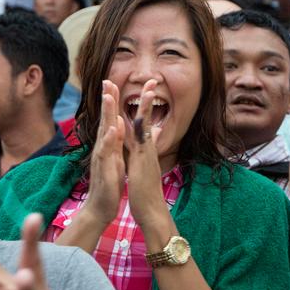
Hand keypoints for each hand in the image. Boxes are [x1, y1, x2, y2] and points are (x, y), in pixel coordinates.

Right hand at [81, 80, 125, 225]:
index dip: (111, 102)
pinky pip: (106, 152)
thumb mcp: (117, 159)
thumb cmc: (109, 184)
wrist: (100, 207)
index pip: (109, 119)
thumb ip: (118, 142)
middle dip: (106, 100)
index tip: (113, 83)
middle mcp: (102, 148)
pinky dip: (110, 140)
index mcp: (108, 145)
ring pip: (103, 132)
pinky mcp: (104, 169)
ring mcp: (101, 157)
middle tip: (108, 80)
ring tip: (108, 97)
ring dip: (106, 114)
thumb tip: (120, 126)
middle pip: (104, 120)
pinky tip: (113, 129)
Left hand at [123, 79, 170, 232]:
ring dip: (146, 107)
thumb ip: (147, 151)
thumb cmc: (146, 190)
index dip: (143, 105)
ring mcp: (147, 154)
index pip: (142, 122)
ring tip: (148, 89)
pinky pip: (141, 143)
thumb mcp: (146, 167)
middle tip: (151, 79)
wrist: (151, 210)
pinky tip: (136, 118)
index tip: (145, 87)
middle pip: (146, 118)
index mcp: (144, 148)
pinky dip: (138, 130)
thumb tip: (154, 141)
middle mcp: (147, 148)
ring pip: (146, 126)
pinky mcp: (144, 163)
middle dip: (148, 98)